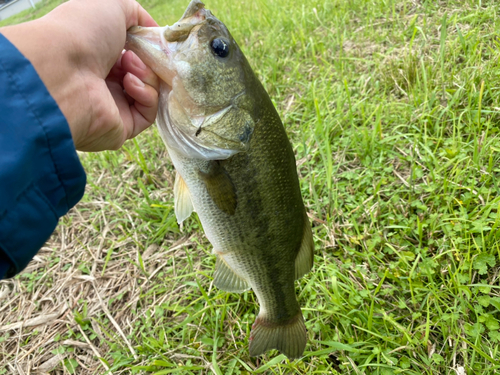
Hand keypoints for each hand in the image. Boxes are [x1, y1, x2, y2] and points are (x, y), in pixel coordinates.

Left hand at [0, 0, 159, 150]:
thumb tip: (154, 32)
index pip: (134, 54)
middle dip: (148, 61)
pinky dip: (146, 95)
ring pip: (150, 92)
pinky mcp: (122, 128)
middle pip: (145, 73)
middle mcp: (104, 81)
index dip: (147, 47)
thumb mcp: (111, 5)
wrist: (62, 72)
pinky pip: (148, 113)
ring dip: (147, 75)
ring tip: (129, 67)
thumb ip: (136, 14)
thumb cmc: (80, 34)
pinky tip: (130, 83)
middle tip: (136, 54)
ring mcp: (113, 106)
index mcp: (98, 55)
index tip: (153, 41)